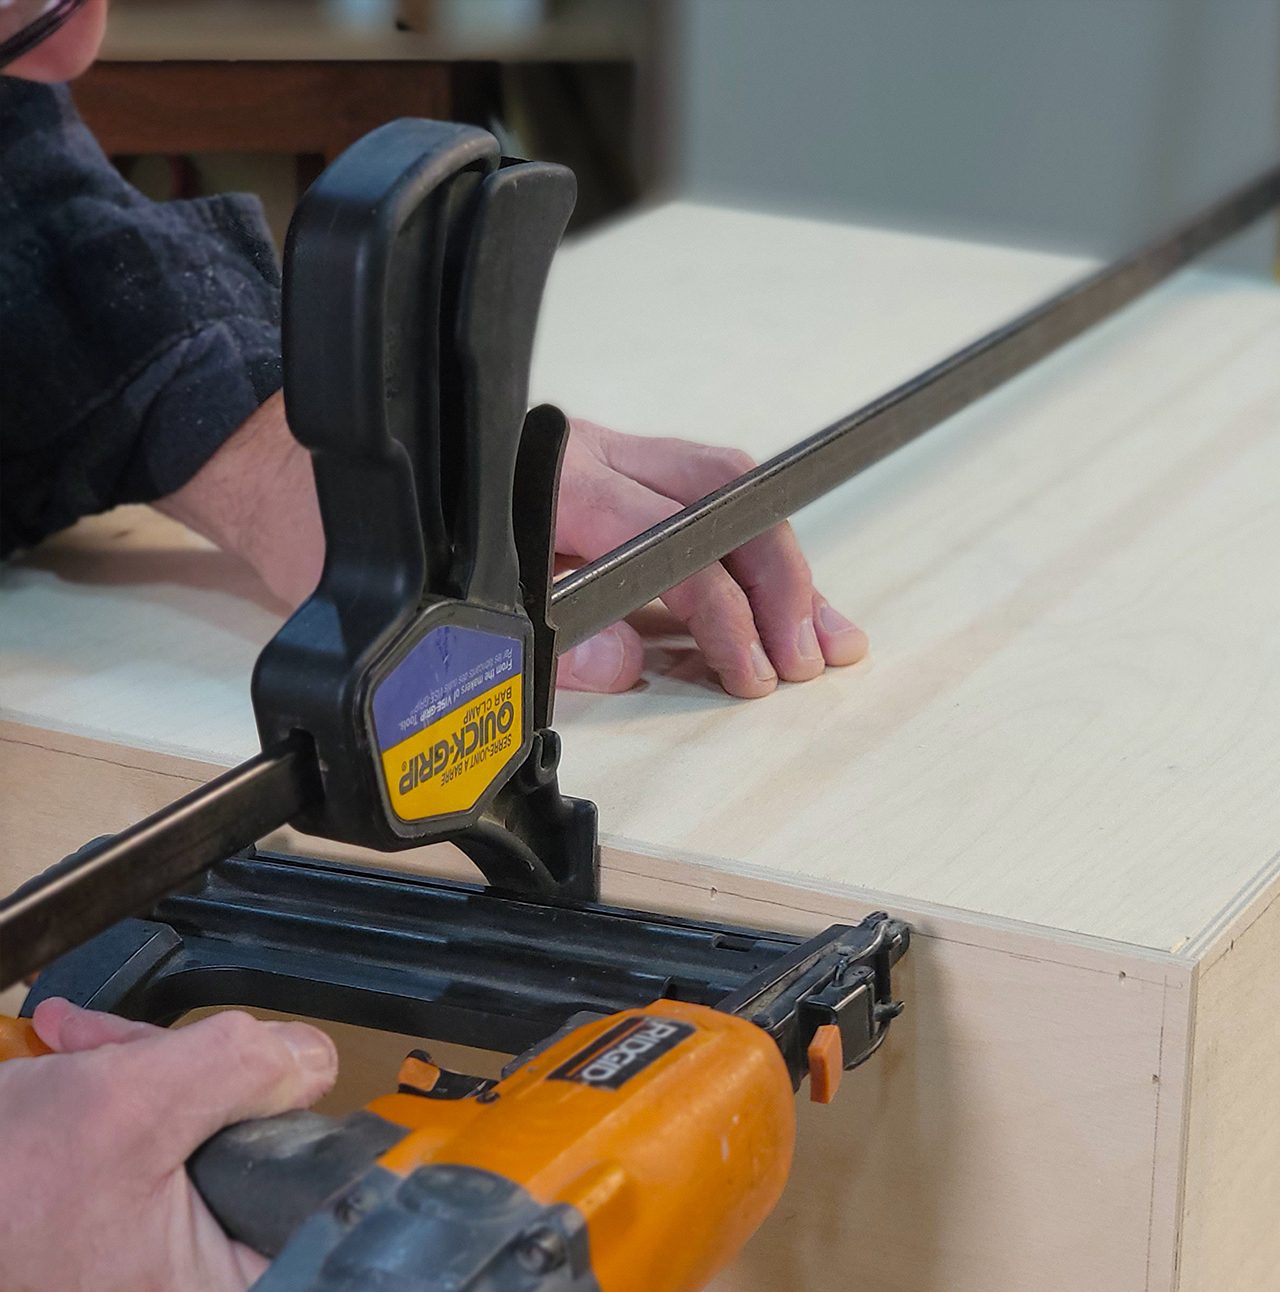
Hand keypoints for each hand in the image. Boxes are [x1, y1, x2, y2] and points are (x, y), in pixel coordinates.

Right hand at [0, 1001, 335, 1291]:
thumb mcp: (129, 1106)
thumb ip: (246, 1067)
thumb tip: (312, 1058)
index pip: (326, 1210)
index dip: (304, 1129)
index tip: (270, 1082)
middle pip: (260, 1169)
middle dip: (203, 1087)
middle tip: (145, 1053)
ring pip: (200, 1156)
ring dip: (149, 1085)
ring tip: (85, 1052)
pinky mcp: (116, 1264)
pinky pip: (149, 1171)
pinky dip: (114, 1112)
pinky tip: (74, 1067)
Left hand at [157, 395, 867, 697]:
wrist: (277, 454)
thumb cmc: (337, 528)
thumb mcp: (425, 601)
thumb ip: (538, 632)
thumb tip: (628, 662)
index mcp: (558, 488)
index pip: (678, 554)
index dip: (727, 620)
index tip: (752, 674)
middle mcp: (589, 457)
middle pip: (726, 503)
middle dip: (785, 585)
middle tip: (815, 656)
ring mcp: (596, 454)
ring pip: (722, 491)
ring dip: (780, 564)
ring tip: (826, 629)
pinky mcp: (593, 467)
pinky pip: (693, 493)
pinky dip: (745, 544)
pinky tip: (770, 590)